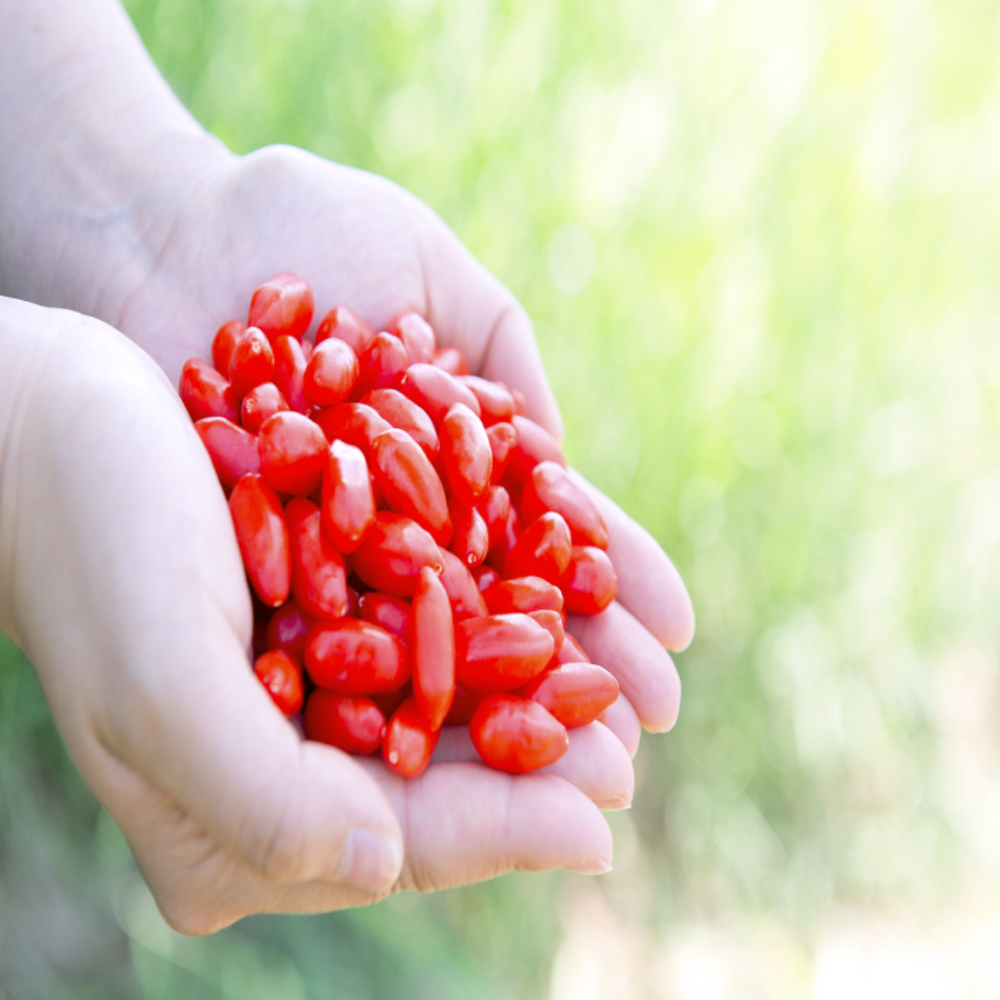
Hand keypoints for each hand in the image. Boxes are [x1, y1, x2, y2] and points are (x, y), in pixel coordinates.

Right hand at [0, 297, 627, 932]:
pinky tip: (552, 616)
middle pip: (431, 782)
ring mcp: (302, 686)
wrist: (56, 420)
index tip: (598, 826)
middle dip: (533, 772)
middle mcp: (275, 761)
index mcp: (228, 816)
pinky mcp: (320, 610)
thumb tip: (381, 867)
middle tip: (626, 759)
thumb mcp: (157, 684)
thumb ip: (261, 800)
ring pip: (442, 708)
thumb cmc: (93, 540)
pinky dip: (491, 624)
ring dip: (531, 702)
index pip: (391, 845)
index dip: (502, 836)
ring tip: (618, 701)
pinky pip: (423, 631)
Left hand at [102, 142, 694, 751]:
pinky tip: (454, 745)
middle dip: (579, 661)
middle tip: (649, 725)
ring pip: (435, 641)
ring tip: (583, 761)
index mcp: (452, 451)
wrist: (163, 236)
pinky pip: (335, 639)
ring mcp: (331, 554)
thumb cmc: (305, 230)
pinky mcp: (258, 576)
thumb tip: (559, 459)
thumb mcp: (434, 270)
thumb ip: (502, 357)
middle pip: (503, 599)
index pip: (549, 526)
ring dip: (508, 703)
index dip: (614, 576)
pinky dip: (393, 691)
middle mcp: (399, 516)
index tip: (678, 627)